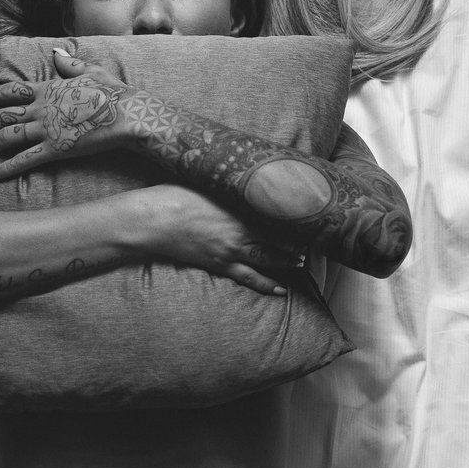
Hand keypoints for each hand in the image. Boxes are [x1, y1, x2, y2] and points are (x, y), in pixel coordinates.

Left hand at [0, 51, 128, 179]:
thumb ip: (69, 63)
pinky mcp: (56, 149)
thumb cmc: (113, 93)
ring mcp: (47, 129)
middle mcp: (41, 109)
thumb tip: (56, 52)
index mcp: (47, 89)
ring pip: (7, 138)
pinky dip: (6, 168)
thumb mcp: (90, 70)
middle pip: (2, 117)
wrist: (127, 115)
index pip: (9, 91)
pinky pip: (25, 160)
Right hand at [143, 186, 305, 296]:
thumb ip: (227, 185)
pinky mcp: (219, 265)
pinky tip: (279, 290)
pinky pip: (249, 278)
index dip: (295, 219)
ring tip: (301, 264)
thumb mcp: (207, 183)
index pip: (276, 215)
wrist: (155, 220)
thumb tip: (240, 177)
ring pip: (268, 260)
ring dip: (287, 262)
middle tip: (313, 244)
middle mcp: (241, 230)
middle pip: (278, 239)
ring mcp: (231, 250)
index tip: (309, 217)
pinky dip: (266, 285)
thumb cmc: (176, 195)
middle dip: (297, 243)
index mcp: (239, 207)